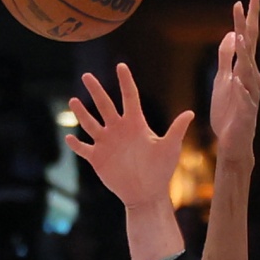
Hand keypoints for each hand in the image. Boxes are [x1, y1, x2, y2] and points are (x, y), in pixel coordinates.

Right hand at [66, 63, 191, 212]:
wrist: (147, 194)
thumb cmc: (161, 170)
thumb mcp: (170, 148)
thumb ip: (176, 130)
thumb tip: (190, 113)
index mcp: (136, 124)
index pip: (130, 98)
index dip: (126, 82)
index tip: (121, 66)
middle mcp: (118, 129)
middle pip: (105, 105)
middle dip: (96, 90)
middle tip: (87, 75)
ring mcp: (106, 143)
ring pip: (90, 123)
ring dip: (82, 113)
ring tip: (73, 101)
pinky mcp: (97, 158)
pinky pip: (83, 148)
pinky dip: (75, 144)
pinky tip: (69, 137)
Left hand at [209, 0, 259, 154]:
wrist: (233, 143)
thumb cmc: (229, 112)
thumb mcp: (223, 79)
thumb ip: (227, 57)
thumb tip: (234, 34)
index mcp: (245, 70)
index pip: (248, 39)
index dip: (247, 18)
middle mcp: (252, 78)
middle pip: (251, 47)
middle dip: (250, 24)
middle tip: (251, 0)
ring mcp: (250, 95)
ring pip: (250, 71)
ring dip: (246, 54)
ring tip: (243, 36)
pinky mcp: (246, 114)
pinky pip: (246, 100)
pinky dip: (243, 90)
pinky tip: (239, 81)